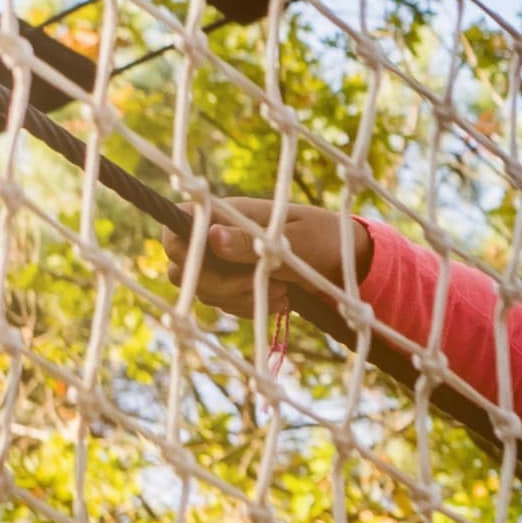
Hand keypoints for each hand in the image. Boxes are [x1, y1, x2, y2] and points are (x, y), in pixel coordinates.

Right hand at [181, 197, 367, 338]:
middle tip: (257, 284)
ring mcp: (224, 262)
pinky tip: (280, 299)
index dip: (180, 249)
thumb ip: (251, 241)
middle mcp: (218, 237)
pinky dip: (249, 308)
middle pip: (182, 269)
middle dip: (219, 286)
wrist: (344, 262)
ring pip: (204, 292)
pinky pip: (224, 304)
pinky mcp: (235, 284)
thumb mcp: (294, 240)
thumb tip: (212, 237)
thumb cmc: (323, 238)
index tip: (208, 266)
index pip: (176, 225)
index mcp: (226, 214)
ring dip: (240, 299)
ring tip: (282, 290)